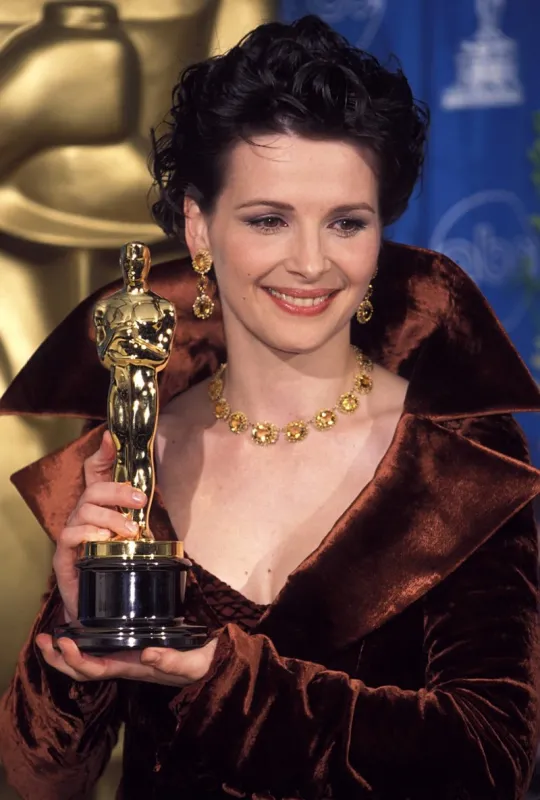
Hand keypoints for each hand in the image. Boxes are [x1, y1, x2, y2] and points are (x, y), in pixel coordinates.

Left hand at [35, 635, 217, 686]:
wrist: (214, 659)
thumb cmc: (203, 661)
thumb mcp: (193, 663)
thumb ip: (172, 660)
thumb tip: (147, 652)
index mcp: (134, 667)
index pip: (96, 669)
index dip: (75, 660)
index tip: (65, 642)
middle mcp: (125, 661)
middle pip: (83, 669)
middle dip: (59, 658)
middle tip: (43, 638)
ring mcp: (126, 653)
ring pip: (88, 658)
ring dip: (66, 650)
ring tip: (51, 633)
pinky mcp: (131, 641)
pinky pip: (99, 645)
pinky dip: (83, 637)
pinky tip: (77, 623)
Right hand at [53, 430, 146, 622]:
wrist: (101, 609)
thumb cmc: (119, 569)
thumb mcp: (136, 539)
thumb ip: (141, 517)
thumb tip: (158, 506)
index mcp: (100, 508)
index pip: (96, 472)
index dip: (103, 453)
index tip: (111, 436)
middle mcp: (83, 516)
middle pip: (93, 488)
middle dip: (118, 490)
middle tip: (140, 501)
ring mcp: (71, 535)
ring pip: (85, 510)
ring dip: (111, 518)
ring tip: (130, 532)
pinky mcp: (63, 556)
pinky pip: (71, 534)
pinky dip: (89, 533)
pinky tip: (103, 539)